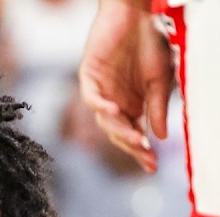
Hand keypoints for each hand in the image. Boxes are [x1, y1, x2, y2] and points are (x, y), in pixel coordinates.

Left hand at [79, 0, 173, 172]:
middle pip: (118, 133)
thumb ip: (158, 107)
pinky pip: (91, 97)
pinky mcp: (89, 76)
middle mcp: (115, 102)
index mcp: (132, 105)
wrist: (137, 16)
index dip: (141, 150)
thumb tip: (161, 137)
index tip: (152, 166)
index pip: (134, 134)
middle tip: (146, 156)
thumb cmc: (151, 44)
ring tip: (137, 140)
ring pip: (106, 120)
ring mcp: (100, 91)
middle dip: (132, 146)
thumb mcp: (160, 80)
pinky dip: (101, 106)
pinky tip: (114, 112)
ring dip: (121, 130)